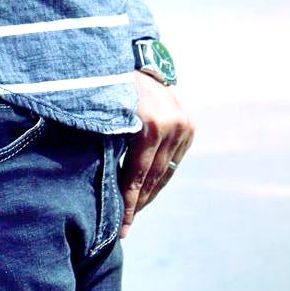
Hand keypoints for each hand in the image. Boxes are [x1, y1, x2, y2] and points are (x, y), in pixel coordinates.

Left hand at [118, 71, 193, 238]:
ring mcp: (182, 125)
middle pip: (152, 177)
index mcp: (149, 124)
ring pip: (165, 172)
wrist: (136, 61)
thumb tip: (101, 188)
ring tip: (135, 211)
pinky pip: (173, 161)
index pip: (137, 176)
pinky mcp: (188, 125)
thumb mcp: (106, 115)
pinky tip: (148, 190)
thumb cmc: (112, 89)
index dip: (128, 204)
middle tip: (126, 226)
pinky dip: (160, 176)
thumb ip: (108, 146)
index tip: (121, 230)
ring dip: (150, 193)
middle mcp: (170, 125)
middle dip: (138, 203)